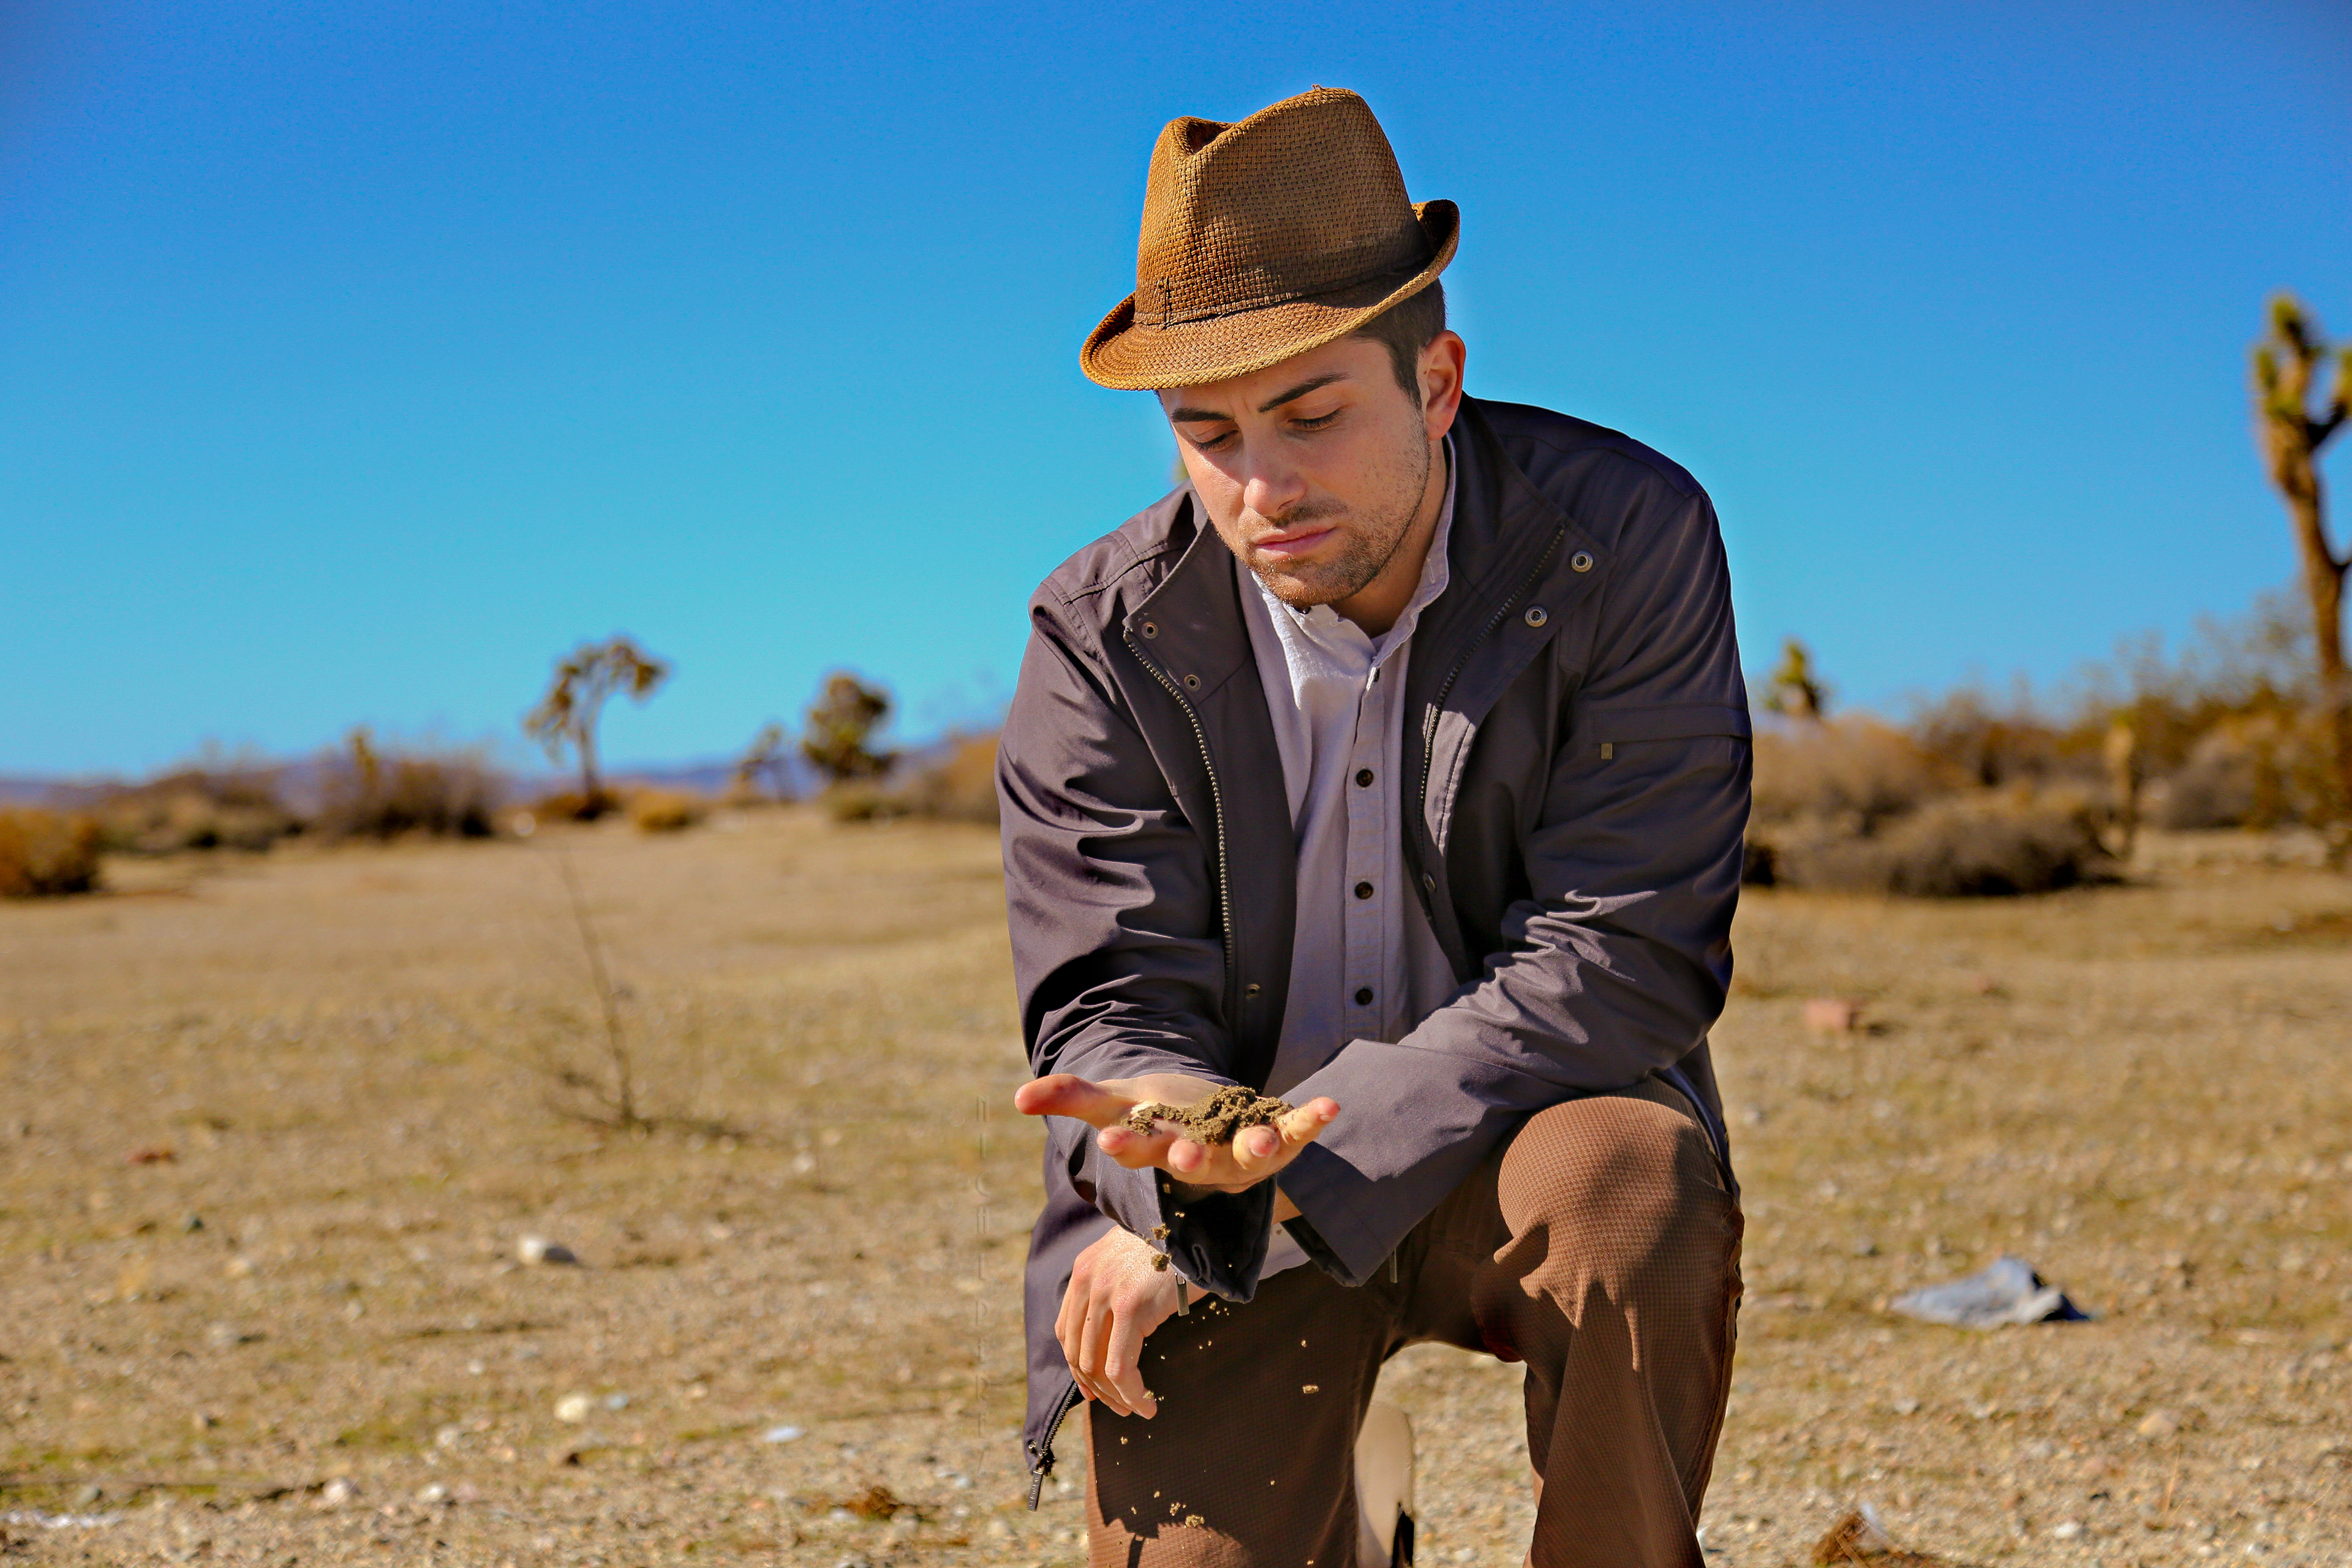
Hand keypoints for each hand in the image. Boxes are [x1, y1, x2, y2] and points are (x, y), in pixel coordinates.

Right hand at [1014, 1072, 1338, 1193]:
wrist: (1212, 1129)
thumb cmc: (1157, 1117)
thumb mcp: (1114, 1101)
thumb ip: (1070, 1096)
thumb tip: (1018, 1098)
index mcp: (1157, 1150)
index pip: (1136, 1152)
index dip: (1125, 1148)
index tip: (1109, 1141)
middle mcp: (1200, 1160)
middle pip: (1191, 1164)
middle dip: (1186, 1159)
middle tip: (1180, 1155)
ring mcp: (1241, 1153)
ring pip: (1246, 1157)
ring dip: (1257, 1148)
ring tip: (1268, 1140)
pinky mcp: (1278, 1138)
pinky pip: (1297, 1130)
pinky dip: (1312, 1120)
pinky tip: (1330, 1105)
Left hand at [1056, 1225, 1180, 1417]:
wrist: (1200, 1222)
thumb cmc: (1177, 1246)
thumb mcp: (1133, 1260)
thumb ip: (1115, 1287)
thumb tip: (1114, 1332)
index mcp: (1084, 1270)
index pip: (1066, 1330)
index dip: (1077, 1366)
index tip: (1094, 1389)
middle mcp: (1087, 1280)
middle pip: (1078, 1351)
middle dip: (1097, 1387)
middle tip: (1120, 1407)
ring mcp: (1106, 1292)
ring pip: (1097, 1365)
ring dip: (1116, 1397)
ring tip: (1136, 1409)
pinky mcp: (1130, 1306)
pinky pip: (1120, 1366)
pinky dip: (1131, 1394)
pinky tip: (1146, 1405)